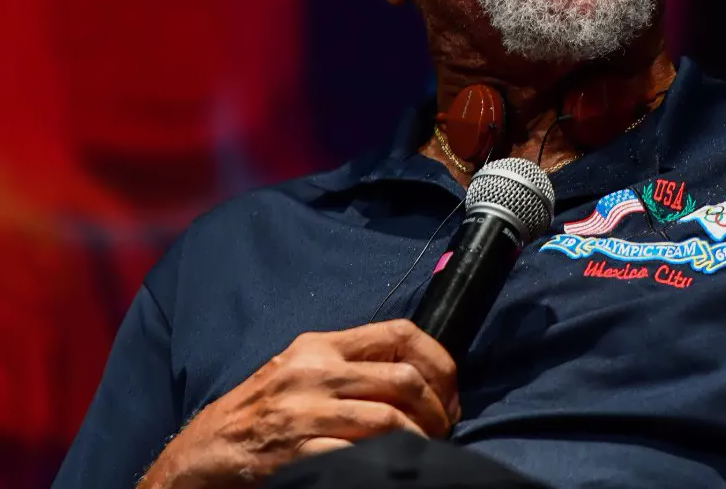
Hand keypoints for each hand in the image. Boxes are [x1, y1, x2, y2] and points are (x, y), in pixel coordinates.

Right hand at [139, 320, 458, 487]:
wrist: (200, 456)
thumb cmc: (258, 415)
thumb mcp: (300, 373)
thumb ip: (350, 366)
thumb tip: (418, 376)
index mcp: (319, 345)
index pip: (400, 332)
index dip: (440, 360)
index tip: (451, 391)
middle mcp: (314, 371)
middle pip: (405, 377)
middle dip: (439, 407)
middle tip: (445, 428)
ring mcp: (304, 411)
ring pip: (390, 417)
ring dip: (421, 438)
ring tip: (426, 449)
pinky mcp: (296, 451)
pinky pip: (359, 454)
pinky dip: (387, 461)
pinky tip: (394, 466)